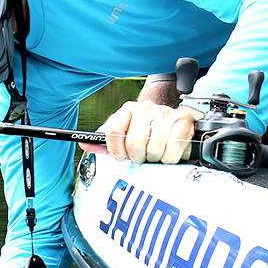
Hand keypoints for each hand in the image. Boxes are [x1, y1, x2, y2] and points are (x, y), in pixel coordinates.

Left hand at [80, 101, 201, 163]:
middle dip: (138, 157)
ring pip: (154, 149)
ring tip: (156, 153)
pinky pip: (172, 151)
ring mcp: (165, 113)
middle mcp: (146, 108)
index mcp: (128, 109)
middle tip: (142, 156)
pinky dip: (170, 158)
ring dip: (155, 158)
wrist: (174, 121)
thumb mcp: (124, 136)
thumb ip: (104, 143)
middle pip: (134, 143)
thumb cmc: (147, 132)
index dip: (116, 150)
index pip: (113, 130)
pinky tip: (169, 152)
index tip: (121, 157)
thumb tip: (84, 143)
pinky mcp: (183, 121)